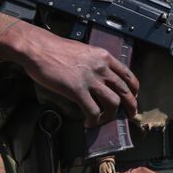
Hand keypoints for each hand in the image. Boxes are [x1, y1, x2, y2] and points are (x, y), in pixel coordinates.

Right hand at [0, 22, 139, 126]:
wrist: (39, 49)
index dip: (133, 89)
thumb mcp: (83, 51)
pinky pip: (93, 110)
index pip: (127, 75)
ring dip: (110, 116)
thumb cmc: (56, 49)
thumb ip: (95, 62)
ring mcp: (90, 79)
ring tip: (103, 120)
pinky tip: (88, 123)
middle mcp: (101, 68)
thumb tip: (100, 76)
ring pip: (112, 103)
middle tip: (129, 116)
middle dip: (130, 106)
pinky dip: (94, 120)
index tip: (132, 98)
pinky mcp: (77, 90)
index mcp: (104, 57)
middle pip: (125, 91)